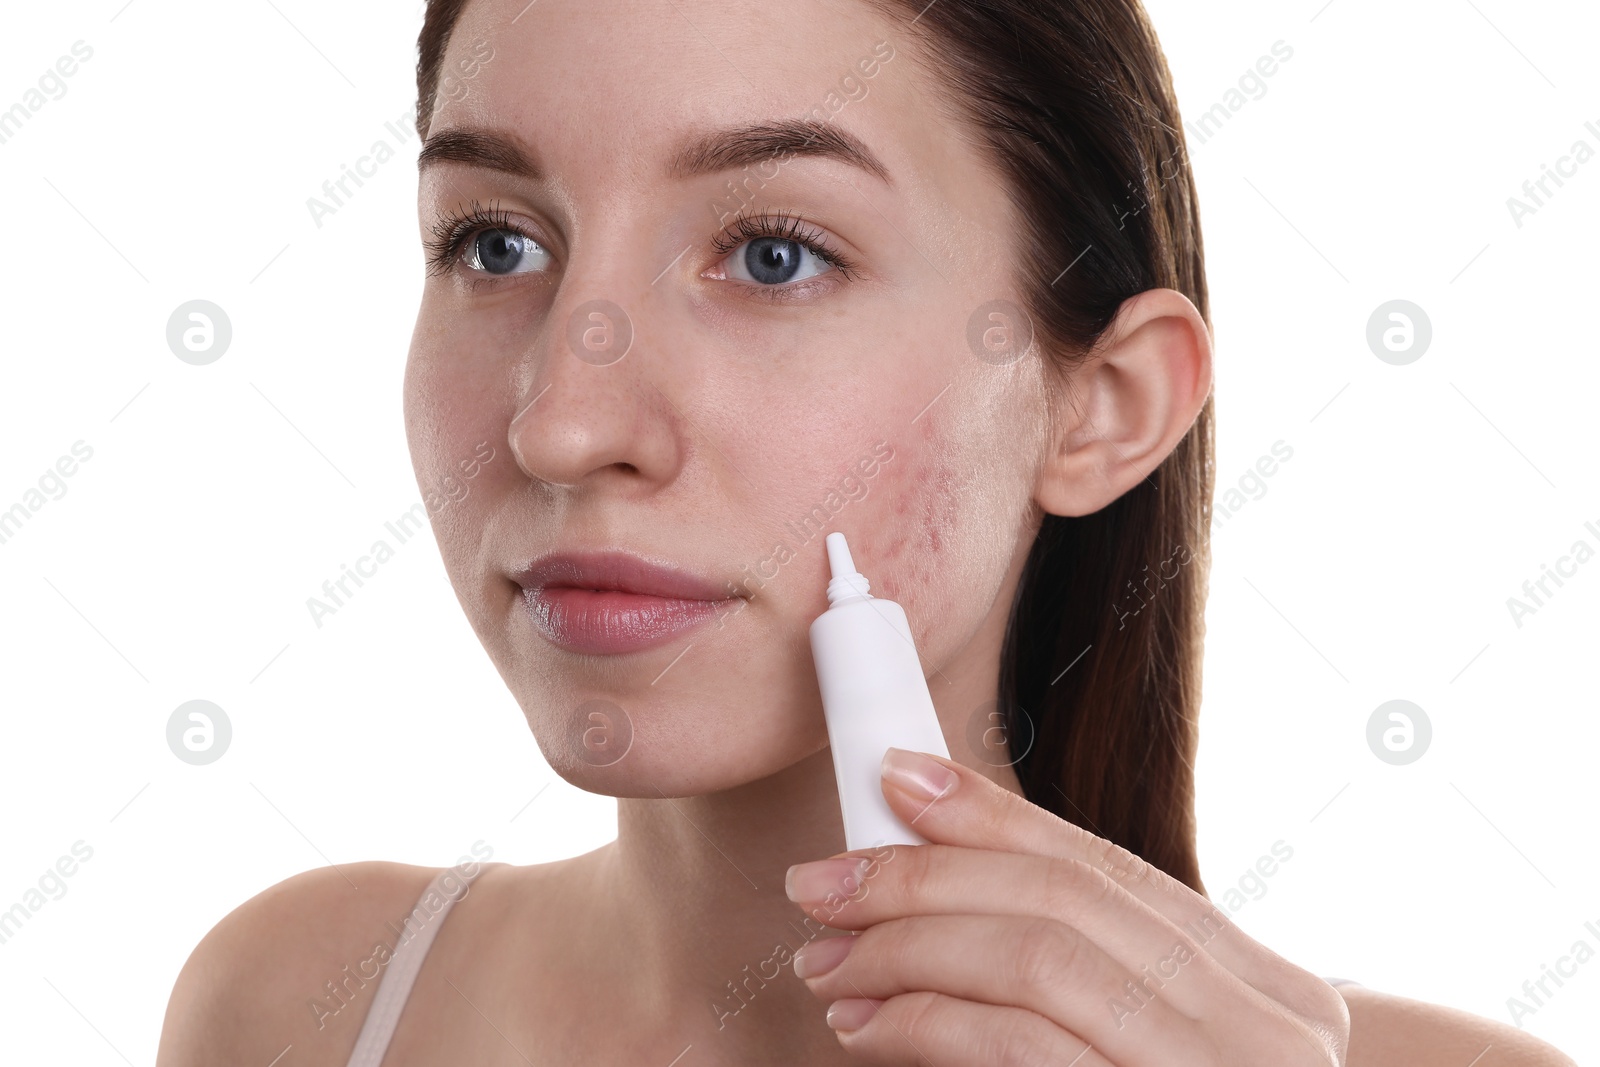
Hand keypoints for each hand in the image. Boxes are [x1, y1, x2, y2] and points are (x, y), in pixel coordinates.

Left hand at [784, 747, 1349, 1064]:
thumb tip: (933, 881)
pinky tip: (868, 1030)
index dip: (994, 814)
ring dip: (911, 949)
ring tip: (831, 964)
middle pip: (1066, 903)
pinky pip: (1023, 1053)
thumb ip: (1083, 976)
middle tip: (825, 886)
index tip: (897, 781)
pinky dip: (930, 1027)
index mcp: (1269, 991)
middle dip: (926, 879)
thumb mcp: (1162, 1046)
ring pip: (1041, 962)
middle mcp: (1265, 1033)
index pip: (1109, 869)